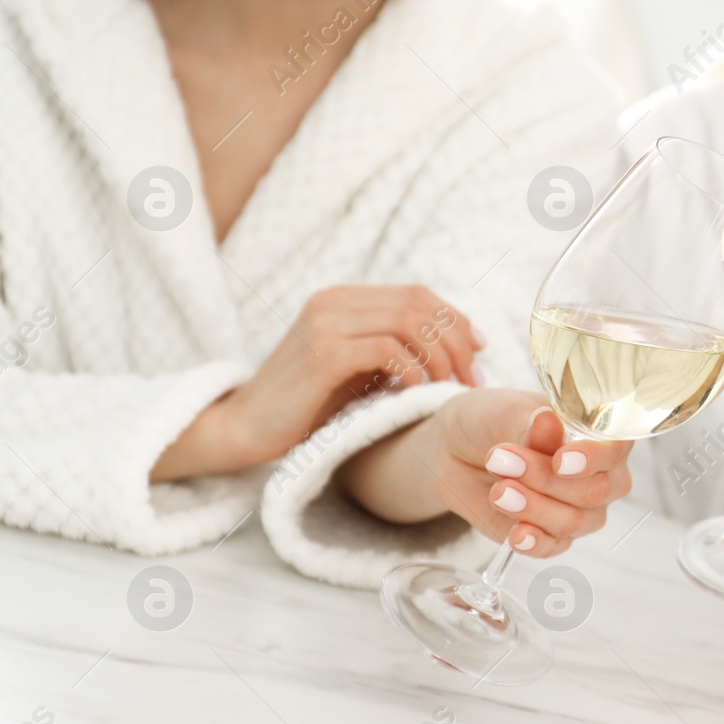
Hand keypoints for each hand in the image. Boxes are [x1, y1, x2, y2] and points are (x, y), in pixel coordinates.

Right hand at [154, 285, 482, 479]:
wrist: (244, 428)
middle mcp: (334, 302)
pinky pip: (387, 350)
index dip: (456, 318)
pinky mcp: (322, 354)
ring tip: (448, 388)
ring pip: (409, 321)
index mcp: (343, 300)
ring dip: (441, 356)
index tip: (479, 351)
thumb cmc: (304, 407)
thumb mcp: (355, 371)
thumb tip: (453, 352)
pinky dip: (412, 369)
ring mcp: (325, 324)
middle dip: (457, 340)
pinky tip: (417, 391)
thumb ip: (391, 352)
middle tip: (472, 378)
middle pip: (419, 303)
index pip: (417, 294)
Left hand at [425, 390, 634, 556]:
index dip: (593, 457)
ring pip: (574, 521)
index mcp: (596, 435)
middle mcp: (597, 475)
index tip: (560, 460)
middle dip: (548, 480)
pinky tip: (517, 534)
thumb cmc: (489, 421)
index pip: (614, 449)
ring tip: (498, 491)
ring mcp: (577, 509)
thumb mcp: (504, 412)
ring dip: (534, 507)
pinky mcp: (550, 535)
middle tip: (504, 462)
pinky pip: (554, 547)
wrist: (454, 451)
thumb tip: (548, 424)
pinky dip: (535, 542)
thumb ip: (529, 422)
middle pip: (595, 491)